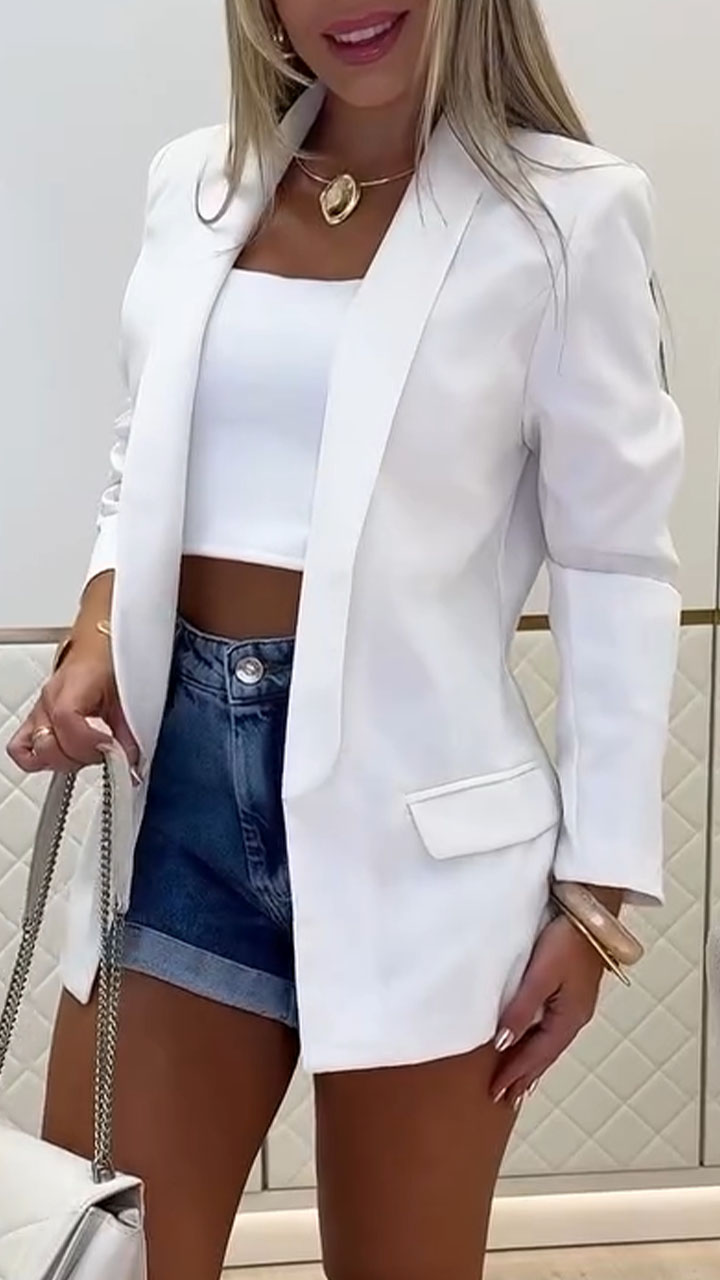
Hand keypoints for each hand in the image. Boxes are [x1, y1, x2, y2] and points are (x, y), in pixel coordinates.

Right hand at [7, 635, 138, 775]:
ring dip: (64, 761)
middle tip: (106, 752)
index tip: (112, 750)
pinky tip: (68, 756)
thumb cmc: (111, 663)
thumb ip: (129, 729)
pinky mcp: (36, 720)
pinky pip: (23, 748)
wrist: (100, 646)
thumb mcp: (129, 692)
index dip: (88, 743)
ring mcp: (39, 710)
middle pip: (47, 744)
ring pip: (33, 752)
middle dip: (81, 757)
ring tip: (89, 753)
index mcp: (72, 684)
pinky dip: (42, 760)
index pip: (66, 720)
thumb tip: (129, 759)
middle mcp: (49, 699)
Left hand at [490, 913, 605, 1108]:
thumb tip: (502, 1043)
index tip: (496, 1093)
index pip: (536, 1054)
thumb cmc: (568, 939)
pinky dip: (539, 1044)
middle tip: (504, 1098)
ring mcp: (574, 1005)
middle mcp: (574, 1017)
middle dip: (524, 1077)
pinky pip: (551, 1028)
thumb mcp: (541, 974)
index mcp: (569, 1017)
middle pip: (545, 1055)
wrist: (592, 912)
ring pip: (548, 1043)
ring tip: (518, 1083)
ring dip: (532, 1063)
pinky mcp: (571, 992)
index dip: (515, 1074)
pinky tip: (534, 1045)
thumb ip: (521, 1009)